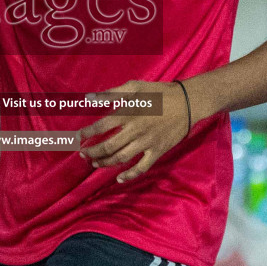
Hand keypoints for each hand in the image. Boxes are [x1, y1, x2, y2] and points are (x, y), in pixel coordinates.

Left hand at [76, 80, 194, 183]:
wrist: (187, 102)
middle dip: (92, 152)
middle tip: (82, 154)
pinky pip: (141, 167)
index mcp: (128, 113)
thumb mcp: (135, 87)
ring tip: (95, 163)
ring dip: (105, 163)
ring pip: (121, 158)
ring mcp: (146, 142)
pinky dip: (129, 175)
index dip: (87, 133)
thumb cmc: (159, 93)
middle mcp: (135, 130)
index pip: (101, 126)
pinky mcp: (157, 151)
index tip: (78, 137)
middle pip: (108, 146)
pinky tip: (119, 178)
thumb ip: (111, 93)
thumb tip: (89, 97)